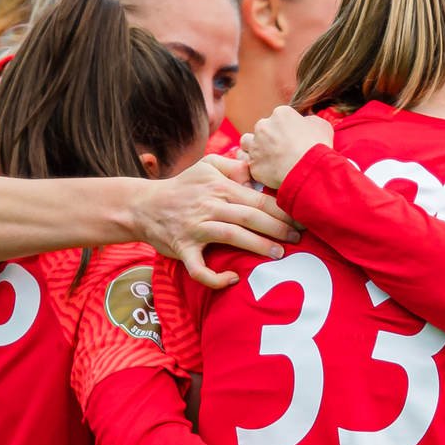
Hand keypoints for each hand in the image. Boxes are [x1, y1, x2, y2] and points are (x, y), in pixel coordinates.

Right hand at [131, 157, 298, 290]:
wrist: (143, 206)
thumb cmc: (182, 186)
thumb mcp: (206, 166)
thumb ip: (233, 165)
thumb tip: (257, 169)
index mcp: (219, 187)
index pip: (258, 197)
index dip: (282, 209)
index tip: (301, 218)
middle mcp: (209, 206)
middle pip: (250, 216)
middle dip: (278, 228)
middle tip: (298, 238)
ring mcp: (195, 228)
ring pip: (232, 236)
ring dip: (258, 246)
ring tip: (279, 254)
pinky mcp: (183, 249)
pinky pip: (199, 268)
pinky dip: (215, 277)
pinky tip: (233, 278)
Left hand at [242, 105, 335, 190]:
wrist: (308, 170)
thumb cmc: (317, 146)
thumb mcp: (322, 126)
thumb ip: (310, 120)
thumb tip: (306, 122)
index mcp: (280, 114)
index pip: (278, 118)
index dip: (285, 129)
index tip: (292, 139)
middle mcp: (263, 126)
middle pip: (261, 129)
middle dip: (268, 138)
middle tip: (280, 150)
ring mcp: (256, 146)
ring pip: (246, 142)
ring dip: (254, 147)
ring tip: (266, 157)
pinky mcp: (253, 165)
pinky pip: (249, 164)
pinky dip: (256, 167)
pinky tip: (266, 171)